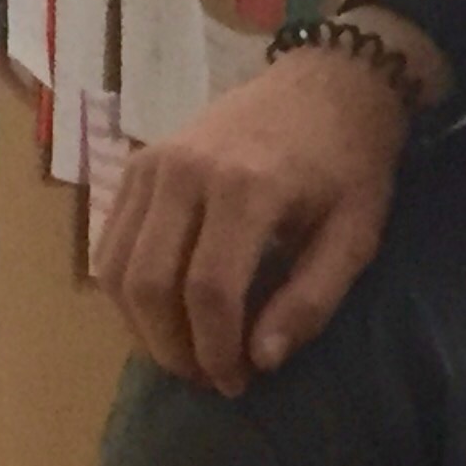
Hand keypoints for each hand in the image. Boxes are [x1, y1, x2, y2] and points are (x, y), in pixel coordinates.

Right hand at [94, 15, 436, 390]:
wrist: (328, 83)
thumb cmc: (350, 163)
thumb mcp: (355, 234)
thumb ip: (312, 299)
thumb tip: (262, 360)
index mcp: (247, 187)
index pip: (210, 291)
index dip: (217, 349)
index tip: (237, 382)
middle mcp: (185, 172)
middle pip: (151, 284)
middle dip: (173, 347)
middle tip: (206, 377)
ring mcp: (152, 163)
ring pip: (117, 268)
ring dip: (141, 326)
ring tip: (183, 353)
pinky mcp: (137, 163)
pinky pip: (109, 241)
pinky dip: (126, 289)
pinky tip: (161, 315)